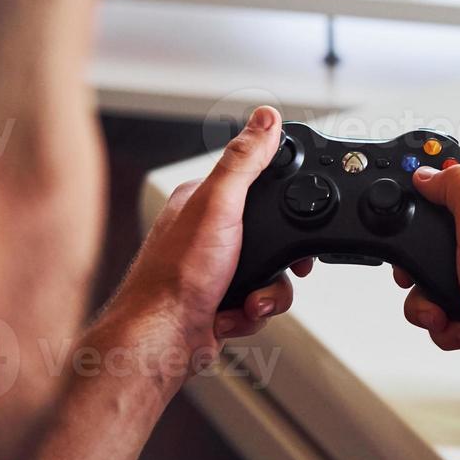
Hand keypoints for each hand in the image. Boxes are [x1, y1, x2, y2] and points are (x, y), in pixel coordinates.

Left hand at [111, 106, 312, 366]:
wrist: (161, 342)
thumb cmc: (175, 276)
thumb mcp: (219, 205)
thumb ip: (245, 160)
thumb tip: (265, 117)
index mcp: (203, 201)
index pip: (258, 185)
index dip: (285, 202)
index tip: (298, 217)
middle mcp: (207, 233)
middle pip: (273, 236)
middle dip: (280, 262)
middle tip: (275, 267)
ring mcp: (214, 269)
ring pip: (271, 273)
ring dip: (268, 293)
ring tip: (248, 299)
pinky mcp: (220, 300)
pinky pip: (257, 303)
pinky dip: (251, 313)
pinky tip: (232, 314)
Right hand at [393, 165, 459, 375]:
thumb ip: (458, 187)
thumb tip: (429, 173)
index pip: (451, 192)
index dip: (424, 205)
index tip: (406, 218)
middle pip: (429, 243)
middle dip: (418, 269)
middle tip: (418, 277)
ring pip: (428, 282)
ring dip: (428, 303)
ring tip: (444, 311)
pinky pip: (439, 311)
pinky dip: (444, 324)